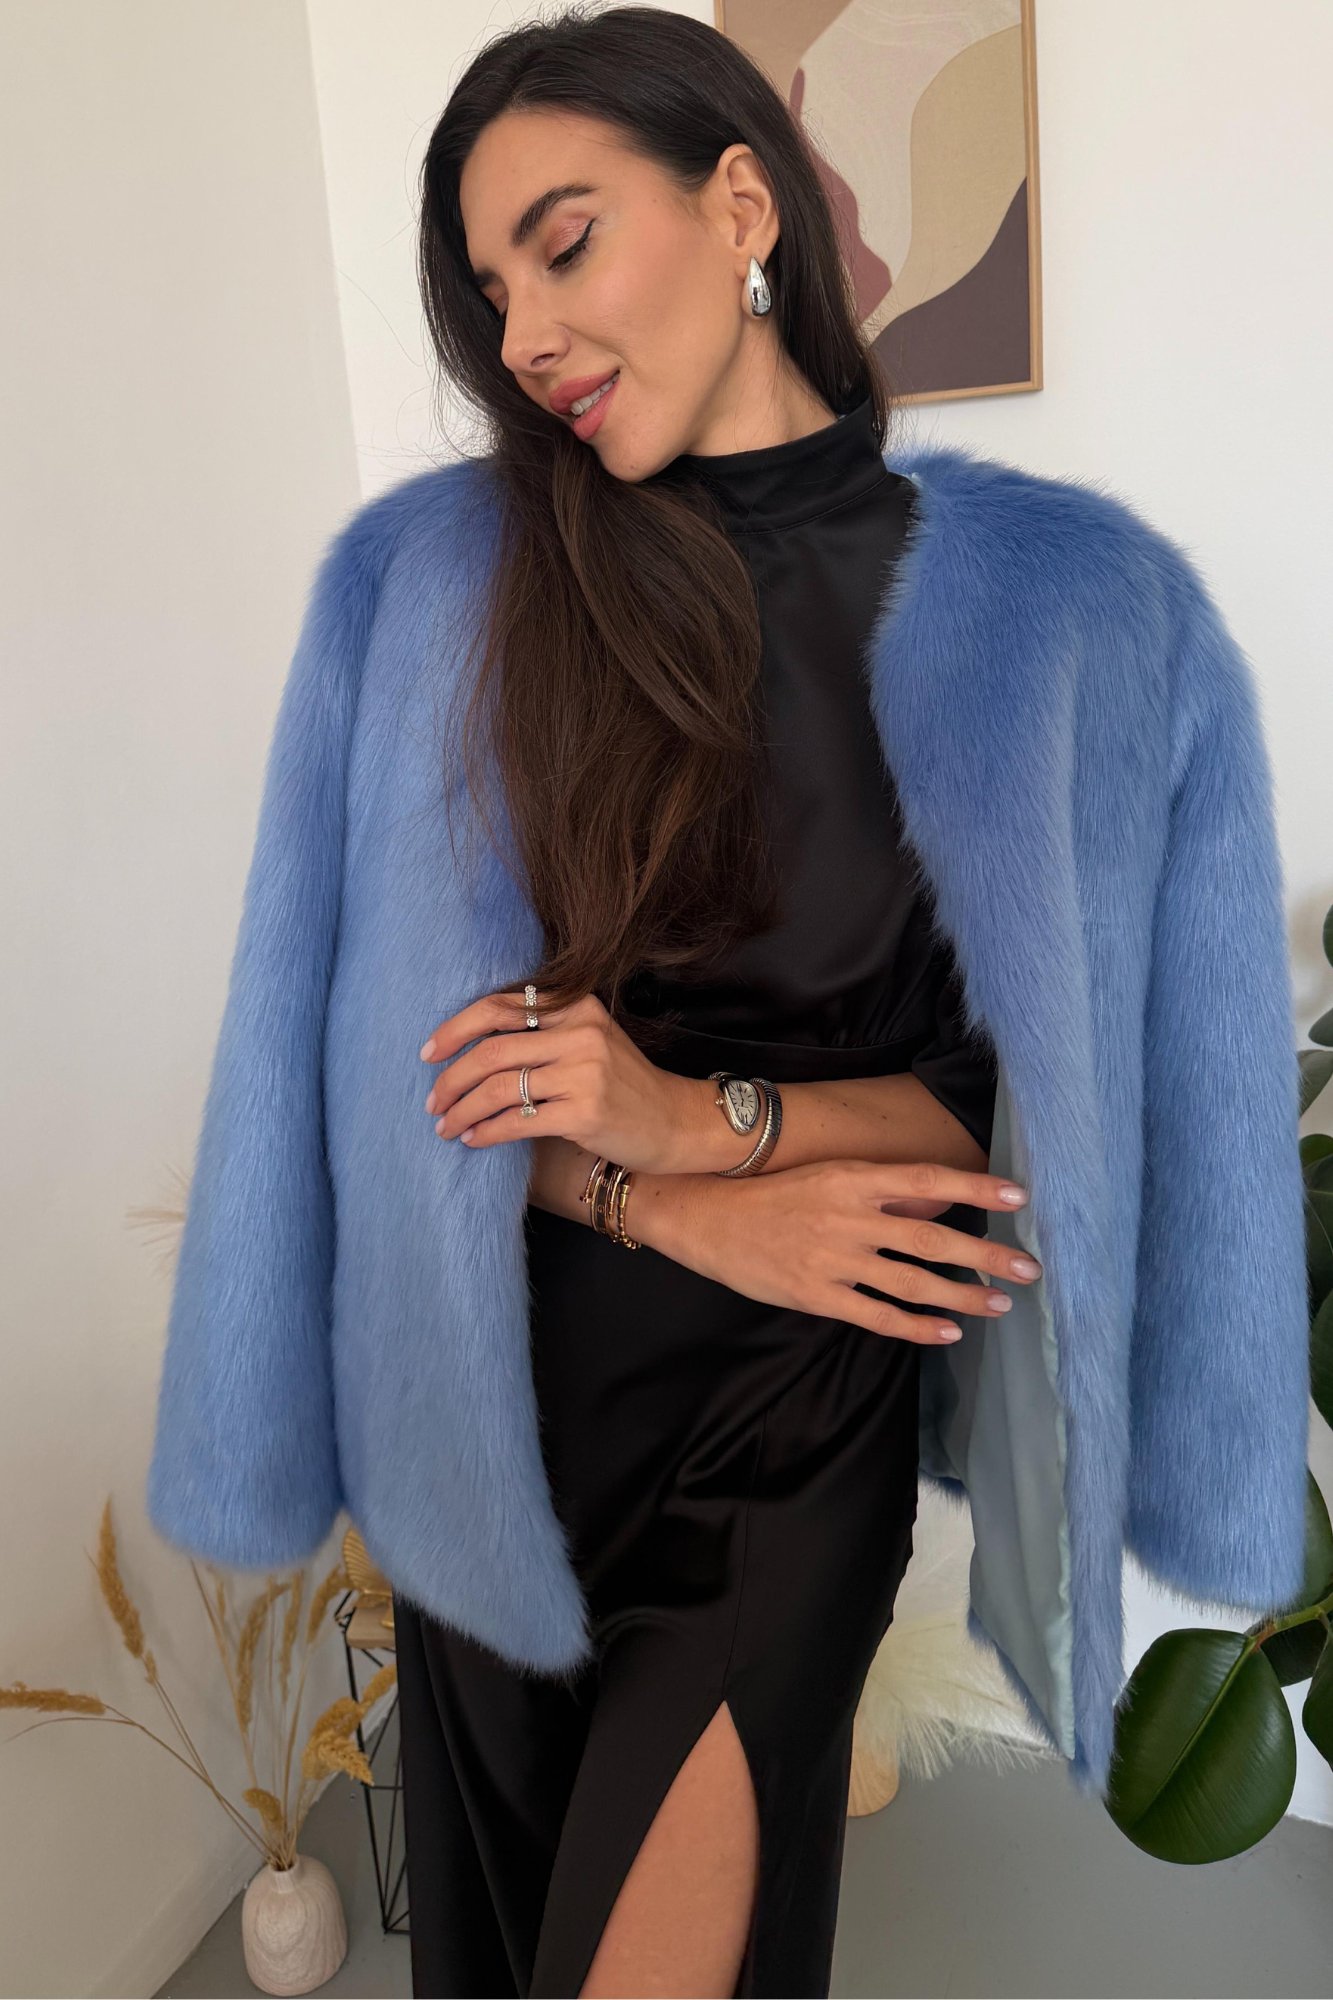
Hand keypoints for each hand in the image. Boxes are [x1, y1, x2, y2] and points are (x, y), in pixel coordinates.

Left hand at [421, 987, 699, 1173]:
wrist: (675, 1122)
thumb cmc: (623, 1085)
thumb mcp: (589, 1041)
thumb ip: (542, 1033)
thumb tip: (468, 1048)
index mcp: (576, 1006)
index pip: (499, 1007)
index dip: (455, 1029)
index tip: (428, 1054)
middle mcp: (580, 1033)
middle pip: (492, 1050)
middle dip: (451, 1078)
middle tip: (431, 1102)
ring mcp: (585, 1072)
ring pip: (499, 1088)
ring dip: (462, 1110)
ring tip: (444, 1126)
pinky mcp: (586, 1112)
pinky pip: (518, 1121)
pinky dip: (486, 1132)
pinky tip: (473, 1139)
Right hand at [677, 1158, 1041, 1346]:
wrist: (706, 1216)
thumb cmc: (773, 1194)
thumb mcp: (829, 1177)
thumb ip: (883, 1191)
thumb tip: (940, 1200)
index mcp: (853, 1178)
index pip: (927, 1179)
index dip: (976, 1186)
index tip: (1019, 1197)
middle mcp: (849, 1216)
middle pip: (931, 1236)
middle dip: (985, 1254)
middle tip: (1029, 1268)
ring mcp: (833, 1258)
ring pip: (912, 1282)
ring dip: (961, 1295)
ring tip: (999, 1304)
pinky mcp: (816, 1294)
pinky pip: (877, 1316)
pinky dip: (916, 1327)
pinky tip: (947, 1333)